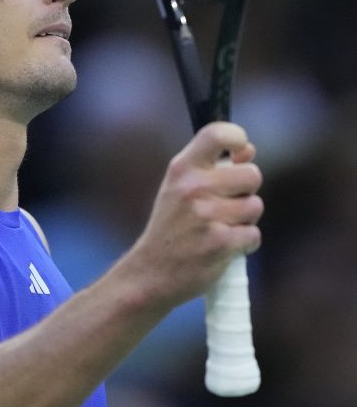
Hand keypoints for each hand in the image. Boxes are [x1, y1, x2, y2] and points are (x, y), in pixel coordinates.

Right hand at [128, 122, 262, 309]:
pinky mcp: (220, 243)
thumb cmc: (170, 228)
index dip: (238, 138)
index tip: (239, 154)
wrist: (150, 273)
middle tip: (226, 206)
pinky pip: (253, 235)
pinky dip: (244, 244)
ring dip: (245, 220)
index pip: (218, 134)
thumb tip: (248, 150)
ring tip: (221, 228)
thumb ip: (213, 167)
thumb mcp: (180, 189)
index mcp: (182, 168)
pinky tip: (223, 248)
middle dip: (247, 192)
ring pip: (255, 206)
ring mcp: (207, 215)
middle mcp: (193, 187)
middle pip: (252, 175)